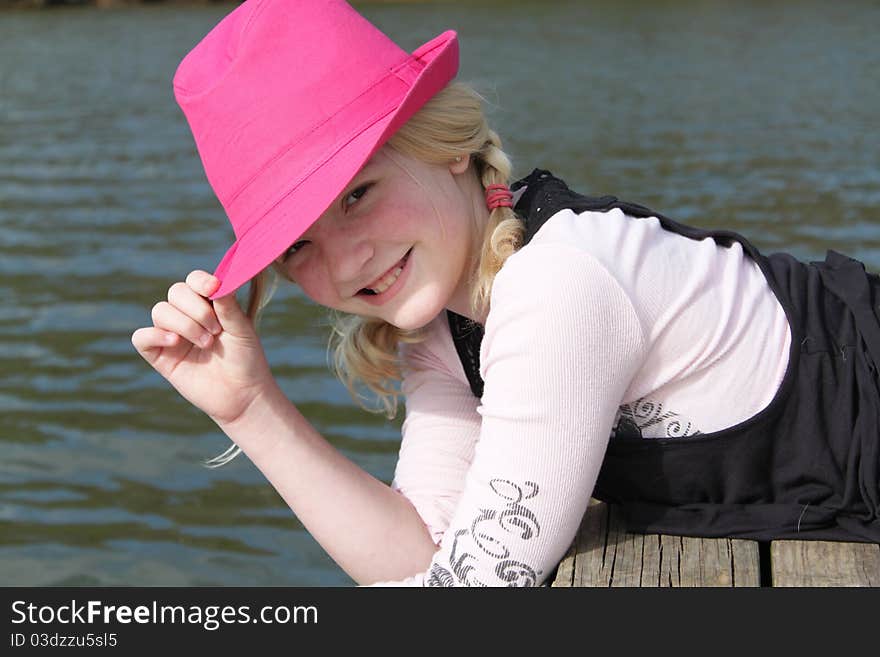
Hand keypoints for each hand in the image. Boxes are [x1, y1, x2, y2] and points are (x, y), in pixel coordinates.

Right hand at [131, 270, 275, 425]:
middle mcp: (188, 316)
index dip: (201, 281)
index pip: (194, 281)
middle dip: (196, 309)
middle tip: (216, 330)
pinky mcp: (160, 356)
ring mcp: (172, 335)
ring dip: (184, 324)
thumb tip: (218, 281)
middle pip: (175, 292)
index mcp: (209, 304)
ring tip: (207, 343)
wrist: (242, 395)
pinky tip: (175, 342)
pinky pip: (141, 337)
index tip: (214, 289)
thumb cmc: (245, 359)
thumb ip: (227, 305)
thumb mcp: (241, 329)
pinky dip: (155, 335)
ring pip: (160, 311)